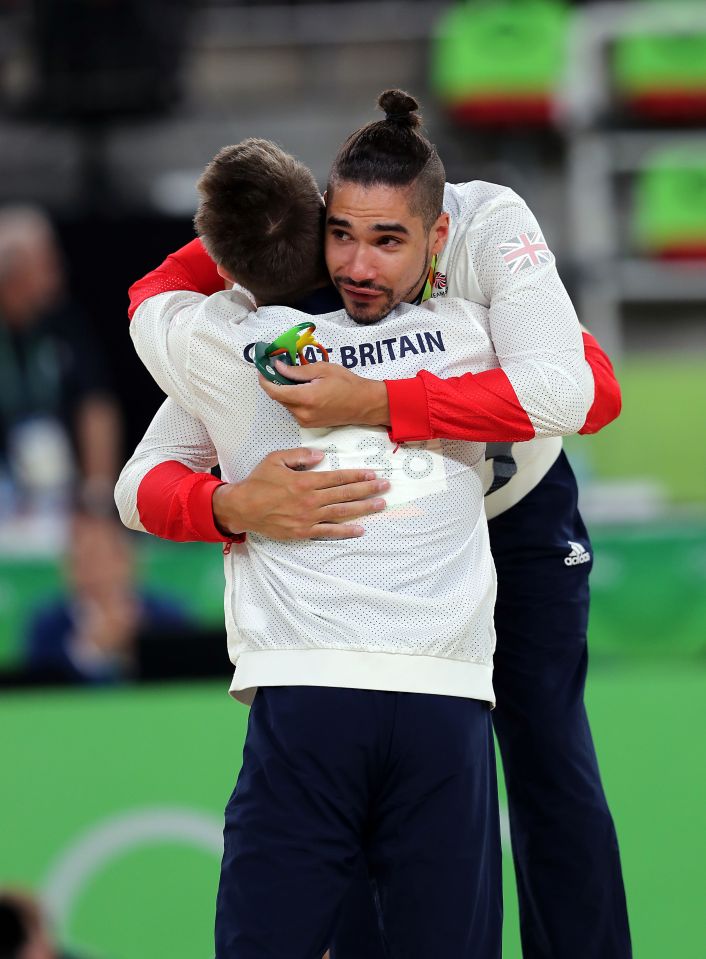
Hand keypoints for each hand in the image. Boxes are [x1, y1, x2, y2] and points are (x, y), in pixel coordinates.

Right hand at [212, 446, 388, 539]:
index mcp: (305, 481)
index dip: (357, 475)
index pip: (337, 477)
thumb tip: (321, 456)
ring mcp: (308, 518)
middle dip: (367, 489)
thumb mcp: (276, 459)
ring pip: (341, 512)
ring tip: (380, 504)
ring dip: (363, 508)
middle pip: (345, 494)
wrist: (242, 508)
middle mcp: (310, 500)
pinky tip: (360, 529)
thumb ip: (299, 455)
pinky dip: (345, 531)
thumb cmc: (258, 482)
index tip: (372, 473)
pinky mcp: (303, 531)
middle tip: (385, 486)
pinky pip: (329, 532)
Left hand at [258, 361, 389, 428]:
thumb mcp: (322, 369)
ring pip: (286, 404)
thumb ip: (297, 370)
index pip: (275, 392)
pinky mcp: (309, 425)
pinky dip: (294, 399)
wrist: (364, 404)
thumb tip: (278, 367)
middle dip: (276, 383)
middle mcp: (303, 413)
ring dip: (286, 392)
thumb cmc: (346, 383)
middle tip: (280, 368)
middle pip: (279, 398)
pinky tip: (305, 390)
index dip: (265, 381)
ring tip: (298, 379)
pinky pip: (294, 410)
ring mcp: (305, 422)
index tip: (262, 370)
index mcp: (306, 398)